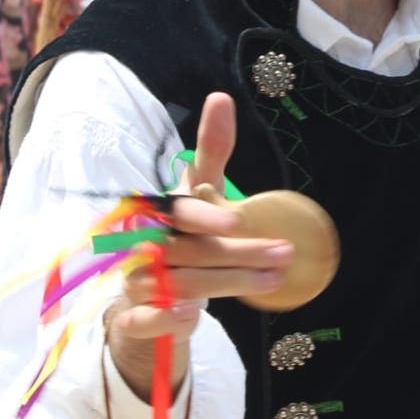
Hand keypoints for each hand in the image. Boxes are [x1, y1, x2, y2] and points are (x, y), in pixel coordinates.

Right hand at [106, 93, 294, 400]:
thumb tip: (221, 97)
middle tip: (284, 252)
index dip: (205, 214)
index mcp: (157, 213)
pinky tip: (194, 316)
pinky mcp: (135, 319)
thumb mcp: (197, 193)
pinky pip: (145, 321)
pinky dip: (168, 318)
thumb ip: (211, 151)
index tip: (238, 218)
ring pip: (178, 285)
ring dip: (226, 285)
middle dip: (241, 252)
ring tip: (272, 279)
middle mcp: (142, 246)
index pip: (177, 211)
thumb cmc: (180, 235)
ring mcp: (136, 284)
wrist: (146, 295)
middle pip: (191, 250)